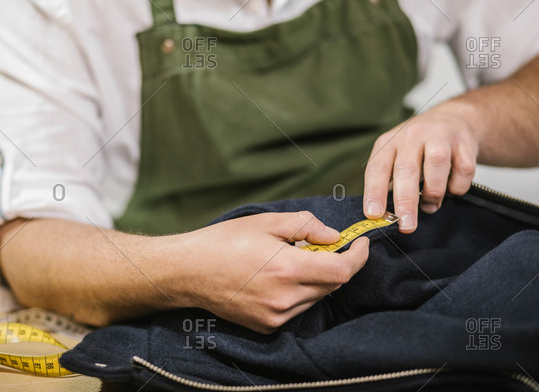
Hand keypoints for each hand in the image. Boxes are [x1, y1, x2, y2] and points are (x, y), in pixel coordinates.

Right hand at [172, 212, 368, 333]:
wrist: (188, 272)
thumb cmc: (224, 242)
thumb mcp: (266, 222)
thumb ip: (306, 226)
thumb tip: (333, 237)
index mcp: (287, 269)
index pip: (342, 271)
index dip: (358, 257)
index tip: (359, 244)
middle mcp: (285, 299)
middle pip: (331, 284)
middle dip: (334, 264)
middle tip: (317, 245)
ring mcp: (275, 316)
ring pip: (315, 297)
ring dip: (314, 279)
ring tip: (288, 261)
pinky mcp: (266, 326)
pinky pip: (296, 309)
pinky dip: (297, 293)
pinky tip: (274, 278)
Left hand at [363, 102, 478, 232]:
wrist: (452, 119)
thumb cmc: (417, 148)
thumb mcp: (395, 157)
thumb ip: (390, 183)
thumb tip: (384, 217)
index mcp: (389, 142)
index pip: (377, 168)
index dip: (374, 193)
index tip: (374, 215)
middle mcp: (412, 136)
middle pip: (406, 169)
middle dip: (405, 201)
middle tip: (406, 225)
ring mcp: (439, 136)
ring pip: (437, 164)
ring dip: (433, 192)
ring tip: (430, 205)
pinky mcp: (464, 142)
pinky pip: (464, 169)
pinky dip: (457, 187)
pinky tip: (451, 188)